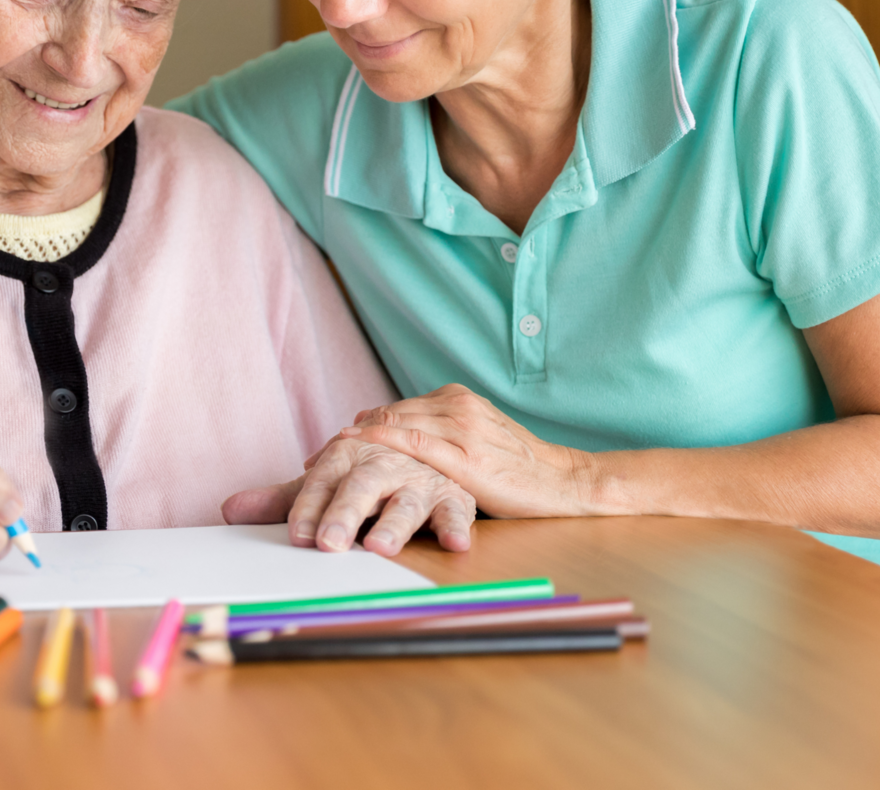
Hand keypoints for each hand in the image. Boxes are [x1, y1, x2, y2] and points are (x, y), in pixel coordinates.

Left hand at [221, 439, 474, 557]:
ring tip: (380, 546)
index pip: (321, 482)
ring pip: (406, 500)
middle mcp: (382, 464)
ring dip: (395, 524)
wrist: (427, 448)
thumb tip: (227, 511)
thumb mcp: (327, 485)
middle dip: (344, 514)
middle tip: (329, 544)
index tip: (298, 536)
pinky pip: (457, 510)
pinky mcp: (452, 495)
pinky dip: (457, 525)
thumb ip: (284, 500)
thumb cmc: (368, 478)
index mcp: (347, 457)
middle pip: (361, 487)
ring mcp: (418, 480)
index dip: (308, 509)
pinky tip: (455, 544)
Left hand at [342, 384, 597, 518]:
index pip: (394, 410)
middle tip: (313, 463)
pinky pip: (415, 447)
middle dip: (348, 441)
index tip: (327, 449)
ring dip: (356, 448)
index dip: (358, 429)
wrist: (566, 481)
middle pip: (387, 417)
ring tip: (323, 467)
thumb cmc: (518, 467)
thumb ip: (438, 432)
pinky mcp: (467, 457)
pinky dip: (381, 447)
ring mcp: (461, 429)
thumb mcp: (477, 438)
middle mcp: (456, 406)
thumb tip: (388, 434)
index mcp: (456, 398)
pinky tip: (358, 458)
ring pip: (395, 428)